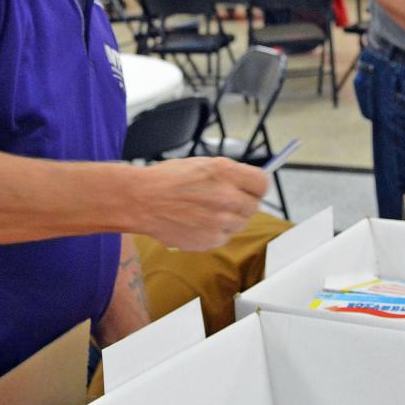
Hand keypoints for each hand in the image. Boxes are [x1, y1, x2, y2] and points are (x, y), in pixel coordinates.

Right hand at [141, 157, 267, 250]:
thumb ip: (228, 175)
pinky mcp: (211, 240)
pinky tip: (197, 222)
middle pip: (254, 206)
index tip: (251, 189)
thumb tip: (247, 183)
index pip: (262, 183)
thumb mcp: (202, 164)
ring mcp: (220, 221)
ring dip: (229, 219)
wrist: (142, 200)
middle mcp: (227, 197)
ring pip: (240, 224)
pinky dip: (215, 232)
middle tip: (223, 201)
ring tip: (206, 212)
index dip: (256, 187)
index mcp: (225, 172)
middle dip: (242, 204)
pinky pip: (224, 237)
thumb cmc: (167, 179)